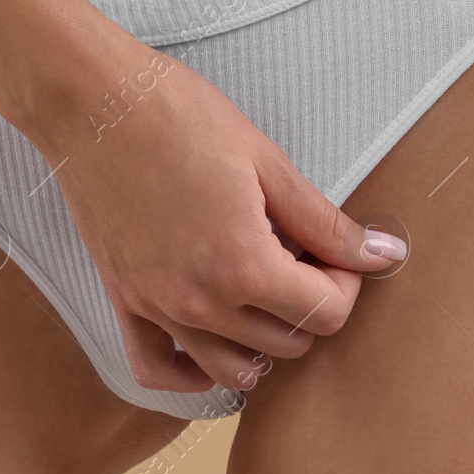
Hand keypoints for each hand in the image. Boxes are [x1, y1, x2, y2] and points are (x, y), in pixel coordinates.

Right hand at [28, 38, 405, 394]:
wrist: (90, 101)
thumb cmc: (176, 116)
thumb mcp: (266, 162)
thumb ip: (326, 222)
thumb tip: (384, 254)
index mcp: (242, 266)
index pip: (325, 314)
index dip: (345, 282)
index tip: (335, 249)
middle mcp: (199, 302)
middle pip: (287, 344)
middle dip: (309, 303)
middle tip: (301, 253)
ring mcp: (157, 308)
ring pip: (232, 370)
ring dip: (262, 341)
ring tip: (263, 290)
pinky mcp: (124, 300)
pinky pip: (158, 371)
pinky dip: (191, 370)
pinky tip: (212, 336)